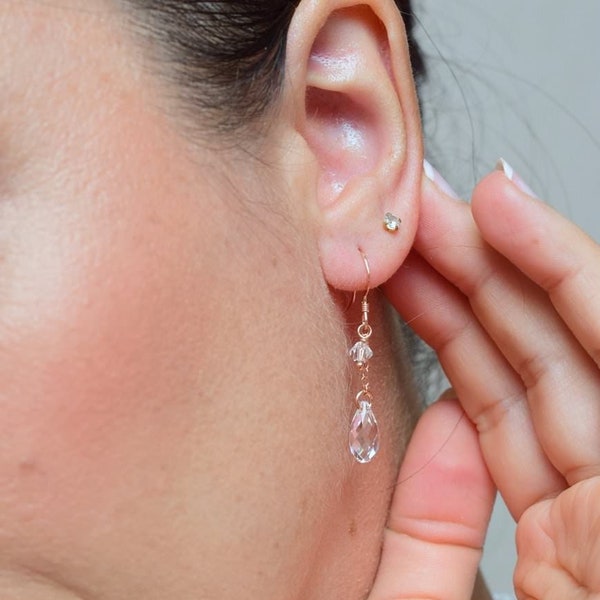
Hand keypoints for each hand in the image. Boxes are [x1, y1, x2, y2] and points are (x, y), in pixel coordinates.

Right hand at [382, 161, 599, 597]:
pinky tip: (431, 322)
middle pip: (558, 355)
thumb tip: (443, 424)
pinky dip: (467, 373)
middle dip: (485, 269)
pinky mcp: (553, 540)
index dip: (555, 262)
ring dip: (462, 309)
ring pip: (525, 384)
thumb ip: (457, 528)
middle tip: (423, 214)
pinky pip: (507, 434)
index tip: (496, 199)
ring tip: (409, 251)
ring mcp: (589, 525)